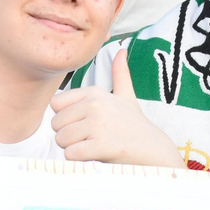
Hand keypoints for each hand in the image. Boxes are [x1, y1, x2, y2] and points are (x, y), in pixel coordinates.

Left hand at [50, 50, 180, 166]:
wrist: (153, 149)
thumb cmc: (135, 124)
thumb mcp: (126, 96)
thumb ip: (120, 74)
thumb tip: (121, 50)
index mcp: (94, 93)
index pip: (55, 104)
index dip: (65, 117)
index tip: (83, 123)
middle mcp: (95, 105)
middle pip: (56, 124)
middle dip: (68, 135)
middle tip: (90, 138)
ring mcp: (98, 125)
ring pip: (61, 139)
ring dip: (72, 148)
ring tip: (93, 146)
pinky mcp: (100, 145)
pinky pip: (70, 154)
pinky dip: (78, 159)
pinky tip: (94, 155)